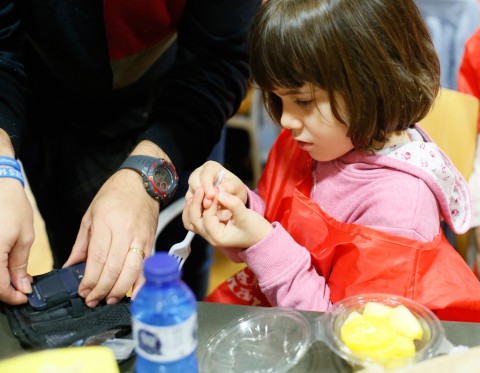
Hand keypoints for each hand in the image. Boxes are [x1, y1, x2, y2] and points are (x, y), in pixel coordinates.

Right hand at [0, 178, 33, 304]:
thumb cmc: (13, 207)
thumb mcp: (24, 237)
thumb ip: (20, 265)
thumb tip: (21, 286)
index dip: (12, 297)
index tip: (24, 298)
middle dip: (5, 290)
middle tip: (22, 287)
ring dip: (0, 280)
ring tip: (15, 277)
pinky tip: (5, 266)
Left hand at [64, 167, 158, 307]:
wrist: (142, 182)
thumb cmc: (115, 195)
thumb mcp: (90, 215)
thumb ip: (81, 243)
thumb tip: (71, 266)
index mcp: (106, 223)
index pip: (97, 259)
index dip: (90, 280)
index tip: (83, 292)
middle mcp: (125, 231)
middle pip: (114, 268)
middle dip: (102, 289)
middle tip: (93, 300)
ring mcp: (141, 237)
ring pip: (132, 270)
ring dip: (120, 289)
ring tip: (109, 299)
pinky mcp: (152, 242)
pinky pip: (147, 266)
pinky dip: (141, 283)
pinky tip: (134, 294)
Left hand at [185, 187, 272, 251]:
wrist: (259, 236)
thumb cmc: (255, 229)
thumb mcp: (246, 216)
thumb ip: (233, 204)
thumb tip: (220, 193)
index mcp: (217, 237)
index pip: (207, 218)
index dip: (210, 202)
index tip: (215, 190)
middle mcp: (210, 236)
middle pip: (194, 220)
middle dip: (196, 203)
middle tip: (202, 189)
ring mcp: (208, 232)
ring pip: (190, 221)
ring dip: (191, 207)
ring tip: (197, 193)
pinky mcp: (209, 226)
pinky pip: (195, 219)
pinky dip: (194, 209)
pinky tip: (199, 199)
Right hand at [186, 161, 246, 209]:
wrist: (233, 199)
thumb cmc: (234, 189)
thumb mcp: (236, 187)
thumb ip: (229, 187)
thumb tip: (219, 190)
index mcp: (210, 168)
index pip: (205, 174)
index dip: (207, 185)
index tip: (211, 196)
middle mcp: (198, 176)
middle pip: (194, 183)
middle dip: (201, 195)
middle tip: (208, 205)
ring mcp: (193, 188)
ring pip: (190, 195)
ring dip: (199, 205)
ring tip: (210, 213)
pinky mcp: (191, 200)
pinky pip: (190, 206)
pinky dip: (198, 212)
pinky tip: (206, 216)